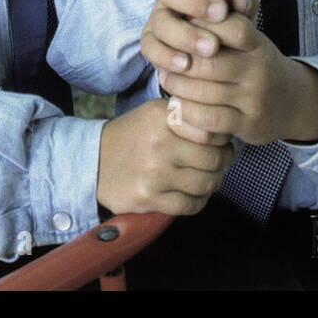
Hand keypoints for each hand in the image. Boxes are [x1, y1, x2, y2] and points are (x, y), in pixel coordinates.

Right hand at [96, 99, 234, 215]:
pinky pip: (190, 205)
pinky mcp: (148, 198)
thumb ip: (187, 114)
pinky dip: (198, 201)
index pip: (213, 130)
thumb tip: (224, 127)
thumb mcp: (155, 112)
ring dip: (213, 183)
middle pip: (214, 159)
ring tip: (206, 177)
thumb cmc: (133, 136)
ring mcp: (154, 174)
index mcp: (163, 116)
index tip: (221, 142)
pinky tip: (193, 194)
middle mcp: (159, 144)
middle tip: (218, 162)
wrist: (92, 161)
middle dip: (222, 162)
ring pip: (206, 184)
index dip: (223, 139)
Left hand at [140, 0, 317, 146]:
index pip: (227, 27)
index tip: (181, 27)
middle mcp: (258, 69)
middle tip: (165, 59)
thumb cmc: (259, 64)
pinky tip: (178, 105)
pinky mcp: (247, 125)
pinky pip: (209, 120)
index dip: (199, 26)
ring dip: (178, 86)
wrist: (293, 103)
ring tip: (166, 79)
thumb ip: (232, 16)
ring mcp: (253, 99)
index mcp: (257, 43)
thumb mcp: (252, 38)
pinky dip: (188, 112)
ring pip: (204, 92)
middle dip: (180, 61)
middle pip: (207, 62)